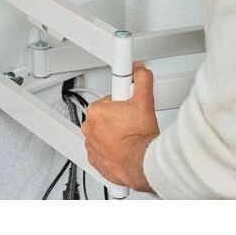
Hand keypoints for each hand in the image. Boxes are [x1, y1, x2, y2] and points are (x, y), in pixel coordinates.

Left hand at [82, 63, 158, 192]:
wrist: (142, 164)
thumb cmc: (140, 138)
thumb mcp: (145, 101)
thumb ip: (142, 80)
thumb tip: (139, 69)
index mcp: (97, 111)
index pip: (110, 99)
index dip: (124, 102)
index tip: (130, 106)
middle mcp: (90, 127)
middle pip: (107, 116)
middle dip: (120, 117)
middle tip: (134, 122)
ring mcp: (91, 145)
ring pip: (104, 133)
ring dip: (115, 133)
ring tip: (131, 135)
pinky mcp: (95, 159)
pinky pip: (102, 149)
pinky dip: (112, 148)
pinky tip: (125, 147)